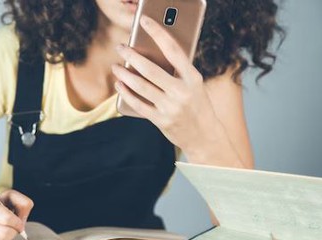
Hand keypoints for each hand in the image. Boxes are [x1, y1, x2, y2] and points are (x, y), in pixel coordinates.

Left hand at [112, 16, 223, 158]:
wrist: (205, 136)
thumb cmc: (197, 105)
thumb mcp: (195, 85)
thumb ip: (178, 72)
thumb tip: (151, 55)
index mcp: (193, 78)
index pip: (173, 49)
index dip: (158, 32)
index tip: (144, 21)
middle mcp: (182, 92)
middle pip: (151, 69)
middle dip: (132, 56)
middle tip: (121, 47)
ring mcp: (170, 108)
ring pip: (141, 87)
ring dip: (125, 75)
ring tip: (116, 66)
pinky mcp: (161, 121)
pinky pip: (138, 104)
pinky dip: (126, 93)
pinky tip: (119, 84)